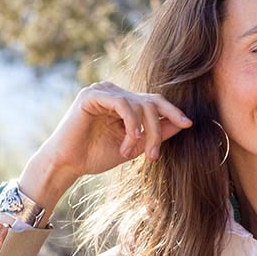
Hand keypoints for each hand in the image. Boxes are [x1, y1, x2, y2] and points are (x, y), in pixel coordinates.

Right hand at [44, 81, 193, 179]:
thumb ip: (155, 133)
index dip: (172, 112)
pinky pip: (122, 104)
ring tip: (132, 153)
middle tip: (154, 155)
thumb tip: (182, 123)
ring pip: (139, 104)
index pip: (154, 101)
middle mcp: (114, 93)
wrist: (68, 164)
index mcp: (124, 102)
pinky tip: (128, 140)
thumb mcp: (134, 146)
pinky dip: (131, 124)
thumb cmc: (97, 155)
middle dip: (158, 129)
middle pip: (151, 102)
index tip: (188, 124)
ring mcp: (102, 91)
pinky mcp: (91, 95)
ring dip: (142, 132)